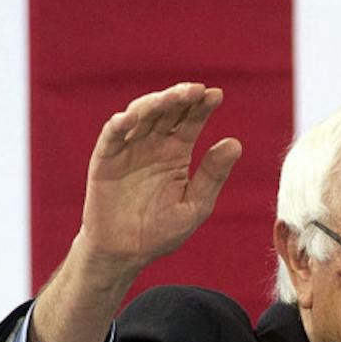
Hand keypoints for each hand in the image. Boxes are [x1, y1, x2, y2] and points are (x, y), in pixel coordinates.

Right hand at [28, 84, 241, 341]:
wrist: (127, 252)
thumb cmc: (161, 231)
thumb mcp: (195, 205)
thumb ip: (213, 175)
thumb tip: (235, 142)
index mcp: (176, 153)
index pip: (190, 121)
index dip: (202, 106)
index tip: (216, 95)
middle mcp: (152, 145)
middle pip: (167, 112)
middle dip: (181, 98)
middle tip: (196, 90)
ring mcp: (128, 149)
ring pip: (141, 117)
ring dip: (155, 104)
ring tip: (172, 97)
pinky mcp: (105, 160)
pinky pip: (111, 137)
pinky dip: (119, 125)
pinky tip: (131, 117)